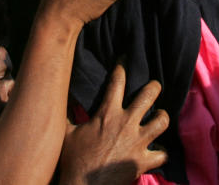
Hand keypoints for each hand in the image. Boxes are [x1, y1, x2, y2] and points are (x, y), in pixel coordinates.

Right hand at [59, 64, 168, 184]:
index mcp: (107, 113)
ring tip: (159, 117)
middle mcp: (126, 123)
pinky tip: (158, 151)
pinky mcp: (142, 161)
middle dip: (154, 87)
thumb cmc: (72, 159)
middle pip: (149, 94)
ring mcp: (137, 142)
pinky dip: (161, 153)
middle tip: (154, 86)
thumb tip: (56, 100)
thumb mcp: (67, 132)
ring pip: (162, 121)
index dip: (122, 65)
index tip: (126, 57)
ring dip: (162, 118)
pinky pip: (162, 154)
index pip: (117, 80)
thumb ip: (68, 114)